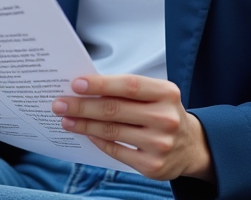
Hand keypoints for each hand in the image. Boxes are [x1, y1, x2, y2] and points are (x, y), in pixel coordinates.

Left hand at [52, 74, 213, 182]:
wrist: (191, 146)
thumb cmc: (163, 113)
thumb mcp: (156, 95)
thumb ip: (127, 91)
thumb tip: (85, 89)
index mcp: (167, 93)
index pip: (128, 85)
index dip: (100, 84)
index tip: (76, 84)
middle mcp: (166, 118)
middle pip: (115, 109)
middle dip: (82, 106)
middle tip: (59, 104)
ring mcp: (160, 144)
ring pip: (112, 131)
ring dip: (84, 125)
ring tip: (66, 120)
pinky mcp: (153, 166)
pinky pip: (116, 151)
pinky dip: (98, 141)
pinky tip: (85, 134)